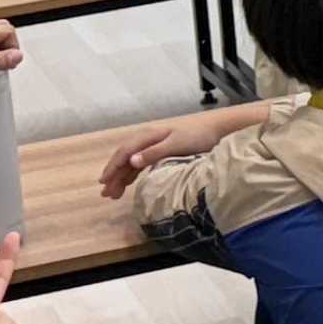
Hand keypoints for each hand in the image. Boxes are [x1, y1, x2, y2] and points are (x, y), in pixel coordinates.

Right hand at [97, 116, 223, 198]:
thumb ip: (154, 153)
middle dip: (114, 175)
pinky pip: (142, 164)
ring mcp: (156, 146)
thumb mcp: (176, 144)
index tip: (103, 182)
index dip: (113, 167)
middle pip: (126, 159)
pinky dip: (134, 174)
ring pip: (133, 163)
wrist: (218, 129)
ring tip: (114, 194)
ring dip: (122, 177)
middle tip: (106, 194)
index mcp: (149, 137)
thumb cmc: (198, 136)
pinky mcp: (163, 152)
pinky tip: (129, 184)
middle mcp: (149, 140)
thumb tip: (131, 161)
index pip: (125, 152)